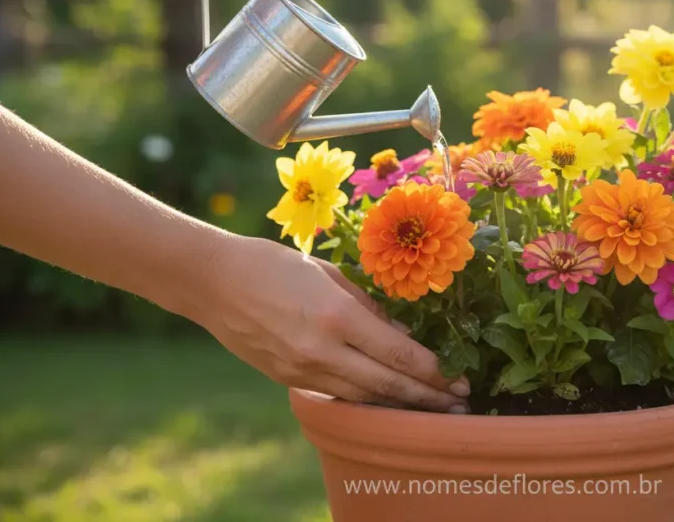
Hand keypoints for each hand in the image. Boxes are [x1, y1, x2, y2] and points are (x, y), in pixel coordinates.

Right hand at [195, 235, 468, 411]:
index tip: (458, 379)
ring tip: (434, 409)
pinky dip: (368, 400)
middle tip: (461, 404)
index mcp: (336, 315)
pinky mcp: (288, 379)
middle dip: (428, 397)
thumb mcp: (329, 272)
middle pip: (388, 385)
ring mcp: (303, 369)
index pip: (398, 353)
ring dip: (402, 406)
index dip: (433, 372)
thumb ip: (368, 305)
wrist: (213, 282)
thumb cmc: (274, 263)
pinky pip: (338, 395)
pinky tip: (390, 401)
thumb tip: (401, 332)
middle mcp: (322, 349)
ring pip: (364, 398)